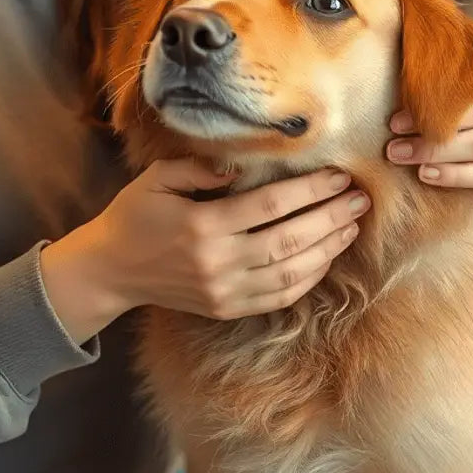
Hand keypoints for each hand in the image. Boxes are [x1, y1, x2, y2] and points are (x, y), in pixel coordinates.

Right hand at [41, 158, 365, 341]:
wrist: (111, 270)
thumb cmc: (135, 215)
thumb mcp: (158, 178)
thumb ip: (200, 167)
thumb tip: (240, 163)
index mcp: (203, 225)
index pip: (271, 206)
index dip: (311, 191)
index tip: (339, 175)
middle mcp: (219, 263)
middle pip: (291, 240)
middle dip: (332, 218)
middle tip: (361, 198)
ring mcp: (225, 291)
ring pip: (292, 273)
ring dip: (329, 249)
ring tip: (352, 225)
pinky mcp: (227, 309)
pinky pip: (279, 296)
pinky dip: (309, 278)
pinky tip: (326, 257)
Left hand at [384, 73, 472, 196]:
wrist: (468, 162)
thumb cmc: (437, 121)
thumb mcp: (428, 96)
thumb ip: (414, 74)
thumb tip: (378, 39)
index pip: (458, 85)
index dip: (425, 101)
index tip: (393, 121)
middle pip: (467, 116)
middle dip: (425, 131)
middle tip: (391, 145)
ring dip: (433, 153)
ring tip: (401, 157)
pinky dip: (453, 175)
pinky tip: (426, 175)